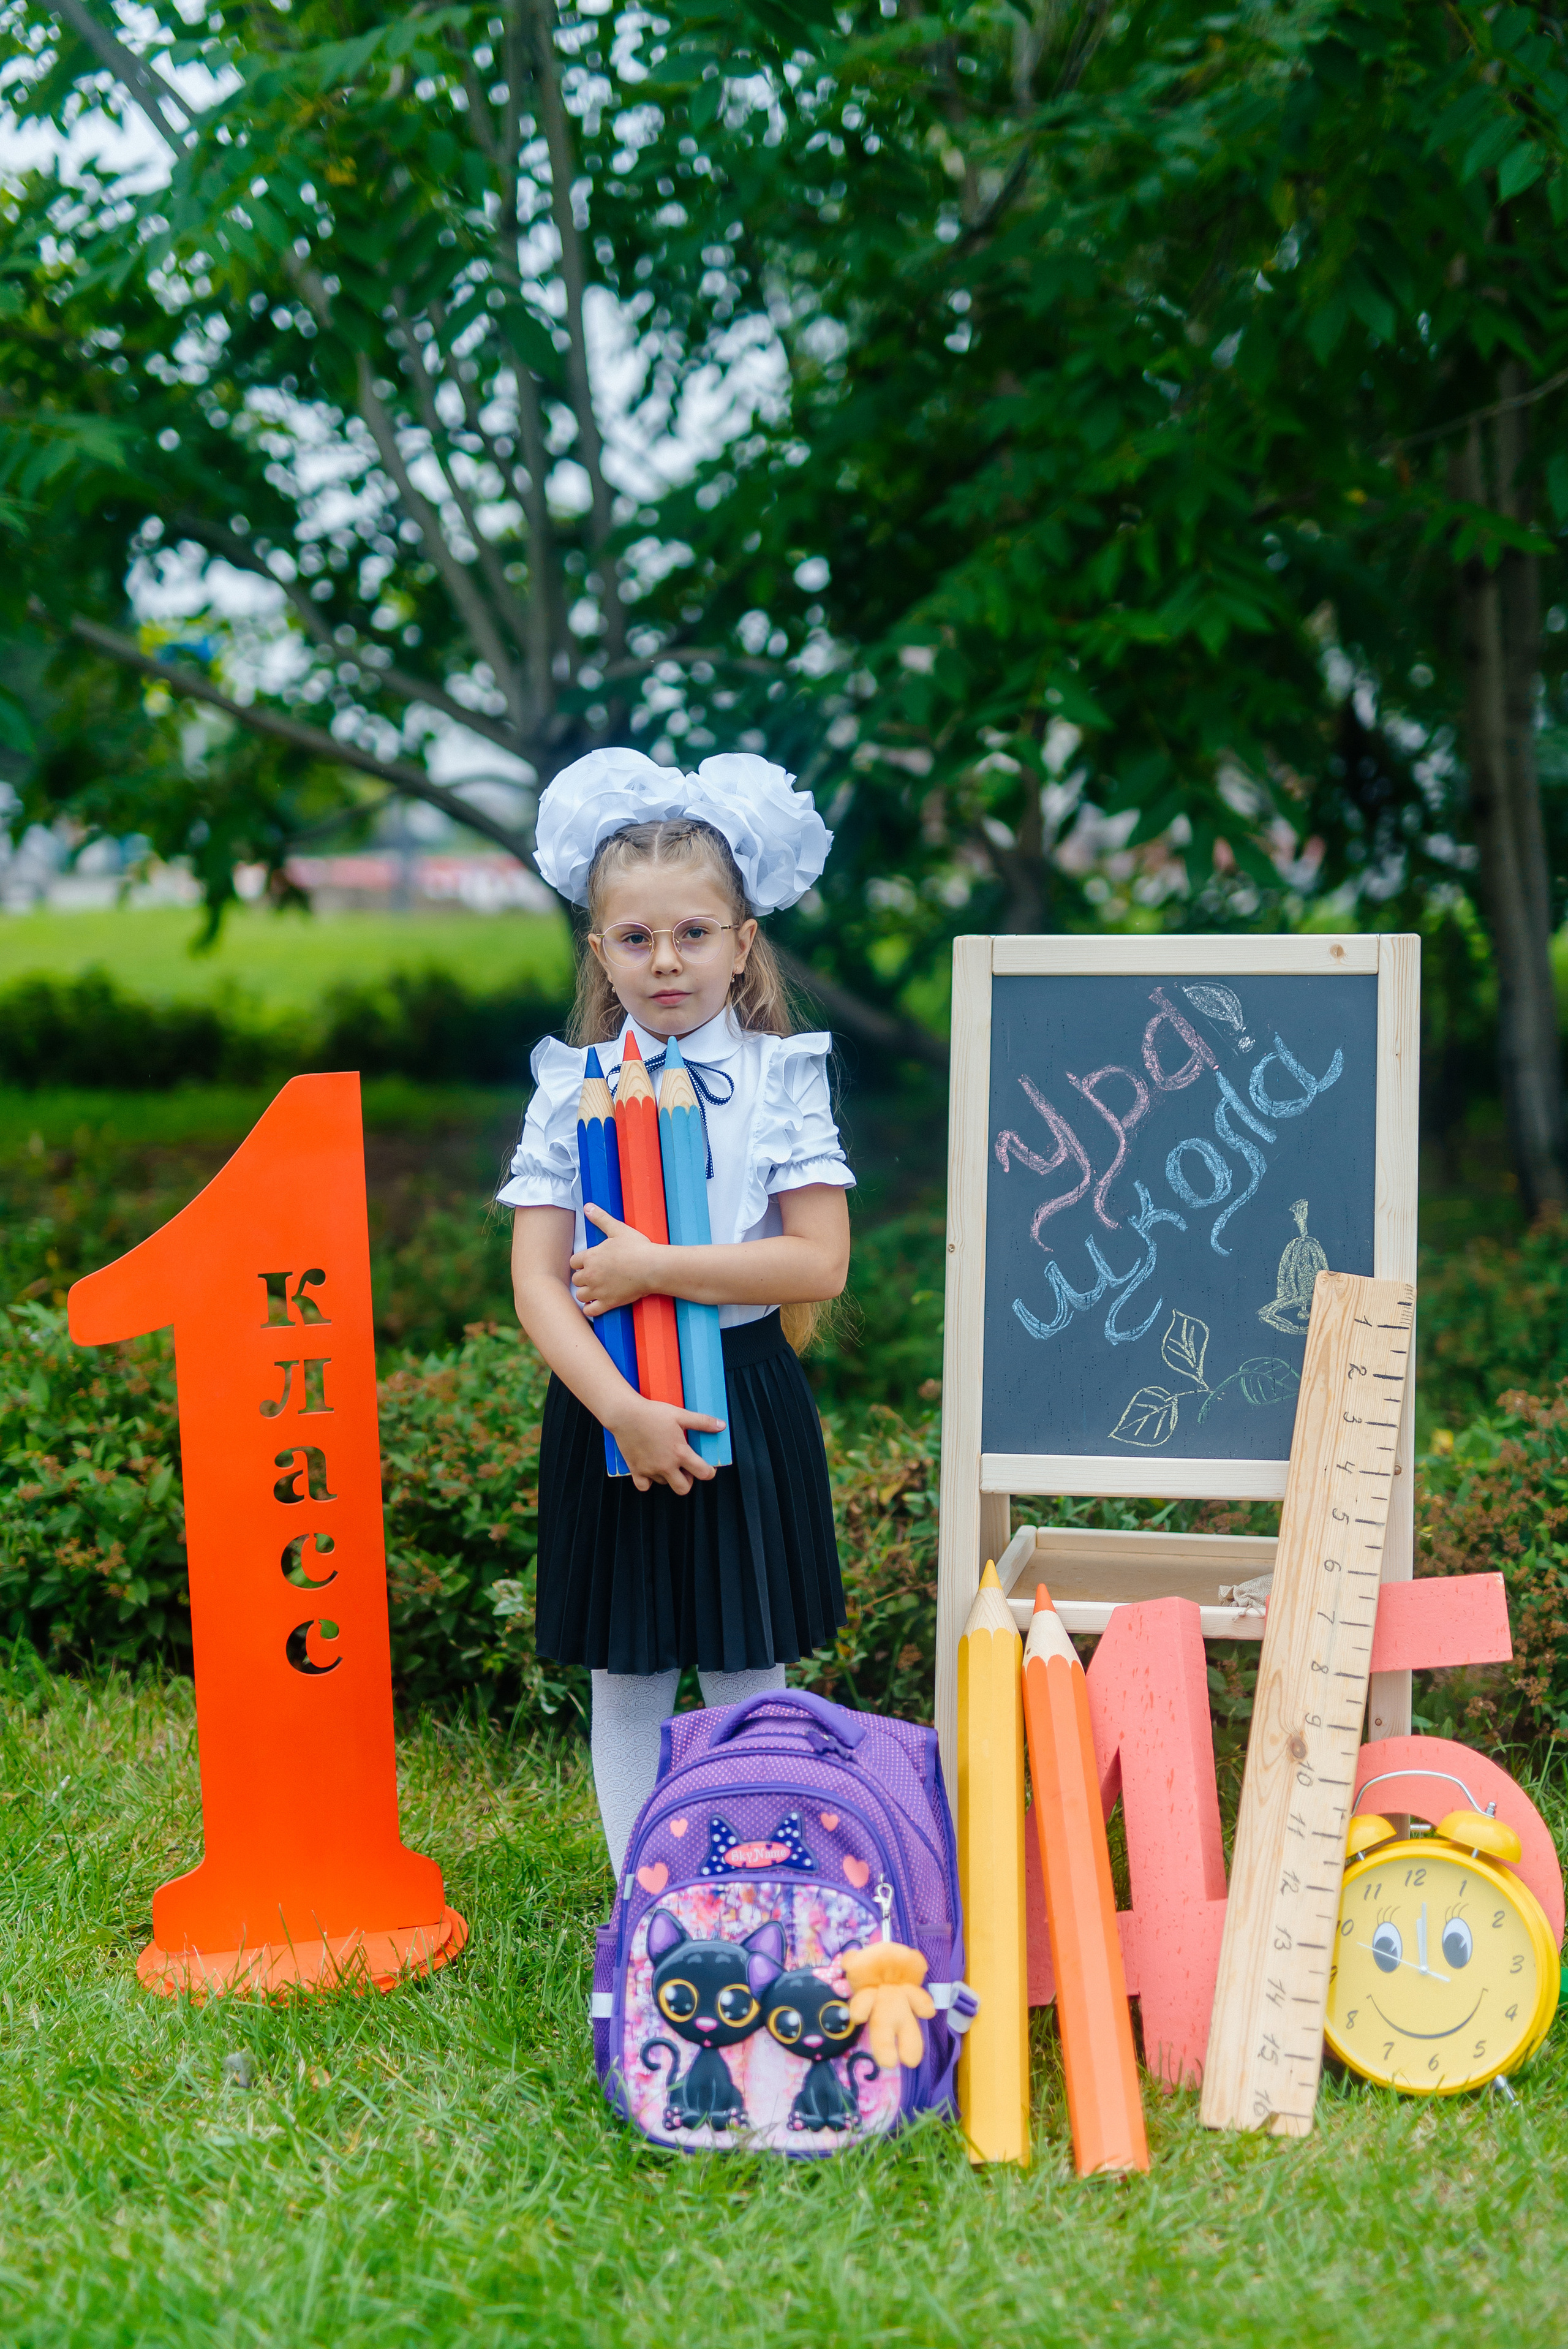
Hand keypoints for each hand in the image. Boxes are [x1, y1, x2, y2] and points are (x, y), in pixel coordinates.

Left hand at [571, 1206, 664, 1313]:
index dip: (580, 1262)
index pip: (573, 1262)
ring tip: (594, 1289)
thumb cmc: (637, 1248)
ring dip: (585, 1293)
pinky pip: (590, 1310)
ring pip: (580, 1295)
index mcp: (590, 1257)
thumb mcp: (617, 1229)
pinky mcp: (608, 1303)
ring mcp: (598, 1290)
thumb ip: (601, 1218)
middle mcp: (590, 1275)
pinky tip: (595, 1305)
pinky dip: (590, 1309)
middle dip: (583, 1277)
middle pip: (576, 1279)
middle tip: (594, 1275)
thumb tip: (588, 1206)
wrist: (652, 1267)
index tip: (588, 1262)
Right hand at [611, 1396, 726, 1494]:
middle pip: (683, 1488)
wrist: (625, 1414)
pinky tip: (650, 1469)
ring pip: (665, 1484)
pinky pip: (644, 1486)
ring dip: (669, 1477)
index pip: (703, 1473)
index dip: (709, 1472)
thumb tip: (721, 1425)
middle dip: (688, 1480)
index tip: (707, 1468)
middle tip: (685, 1468)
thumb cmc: (652, 1413)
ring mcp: (650, 1470)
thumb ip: (702, 1422)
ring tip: (666, 1461)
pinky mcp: (636, 1470)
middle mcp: (666, 1465)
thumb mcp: (680, 1415)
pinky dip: (649, 1481)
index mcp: (680, 1453)